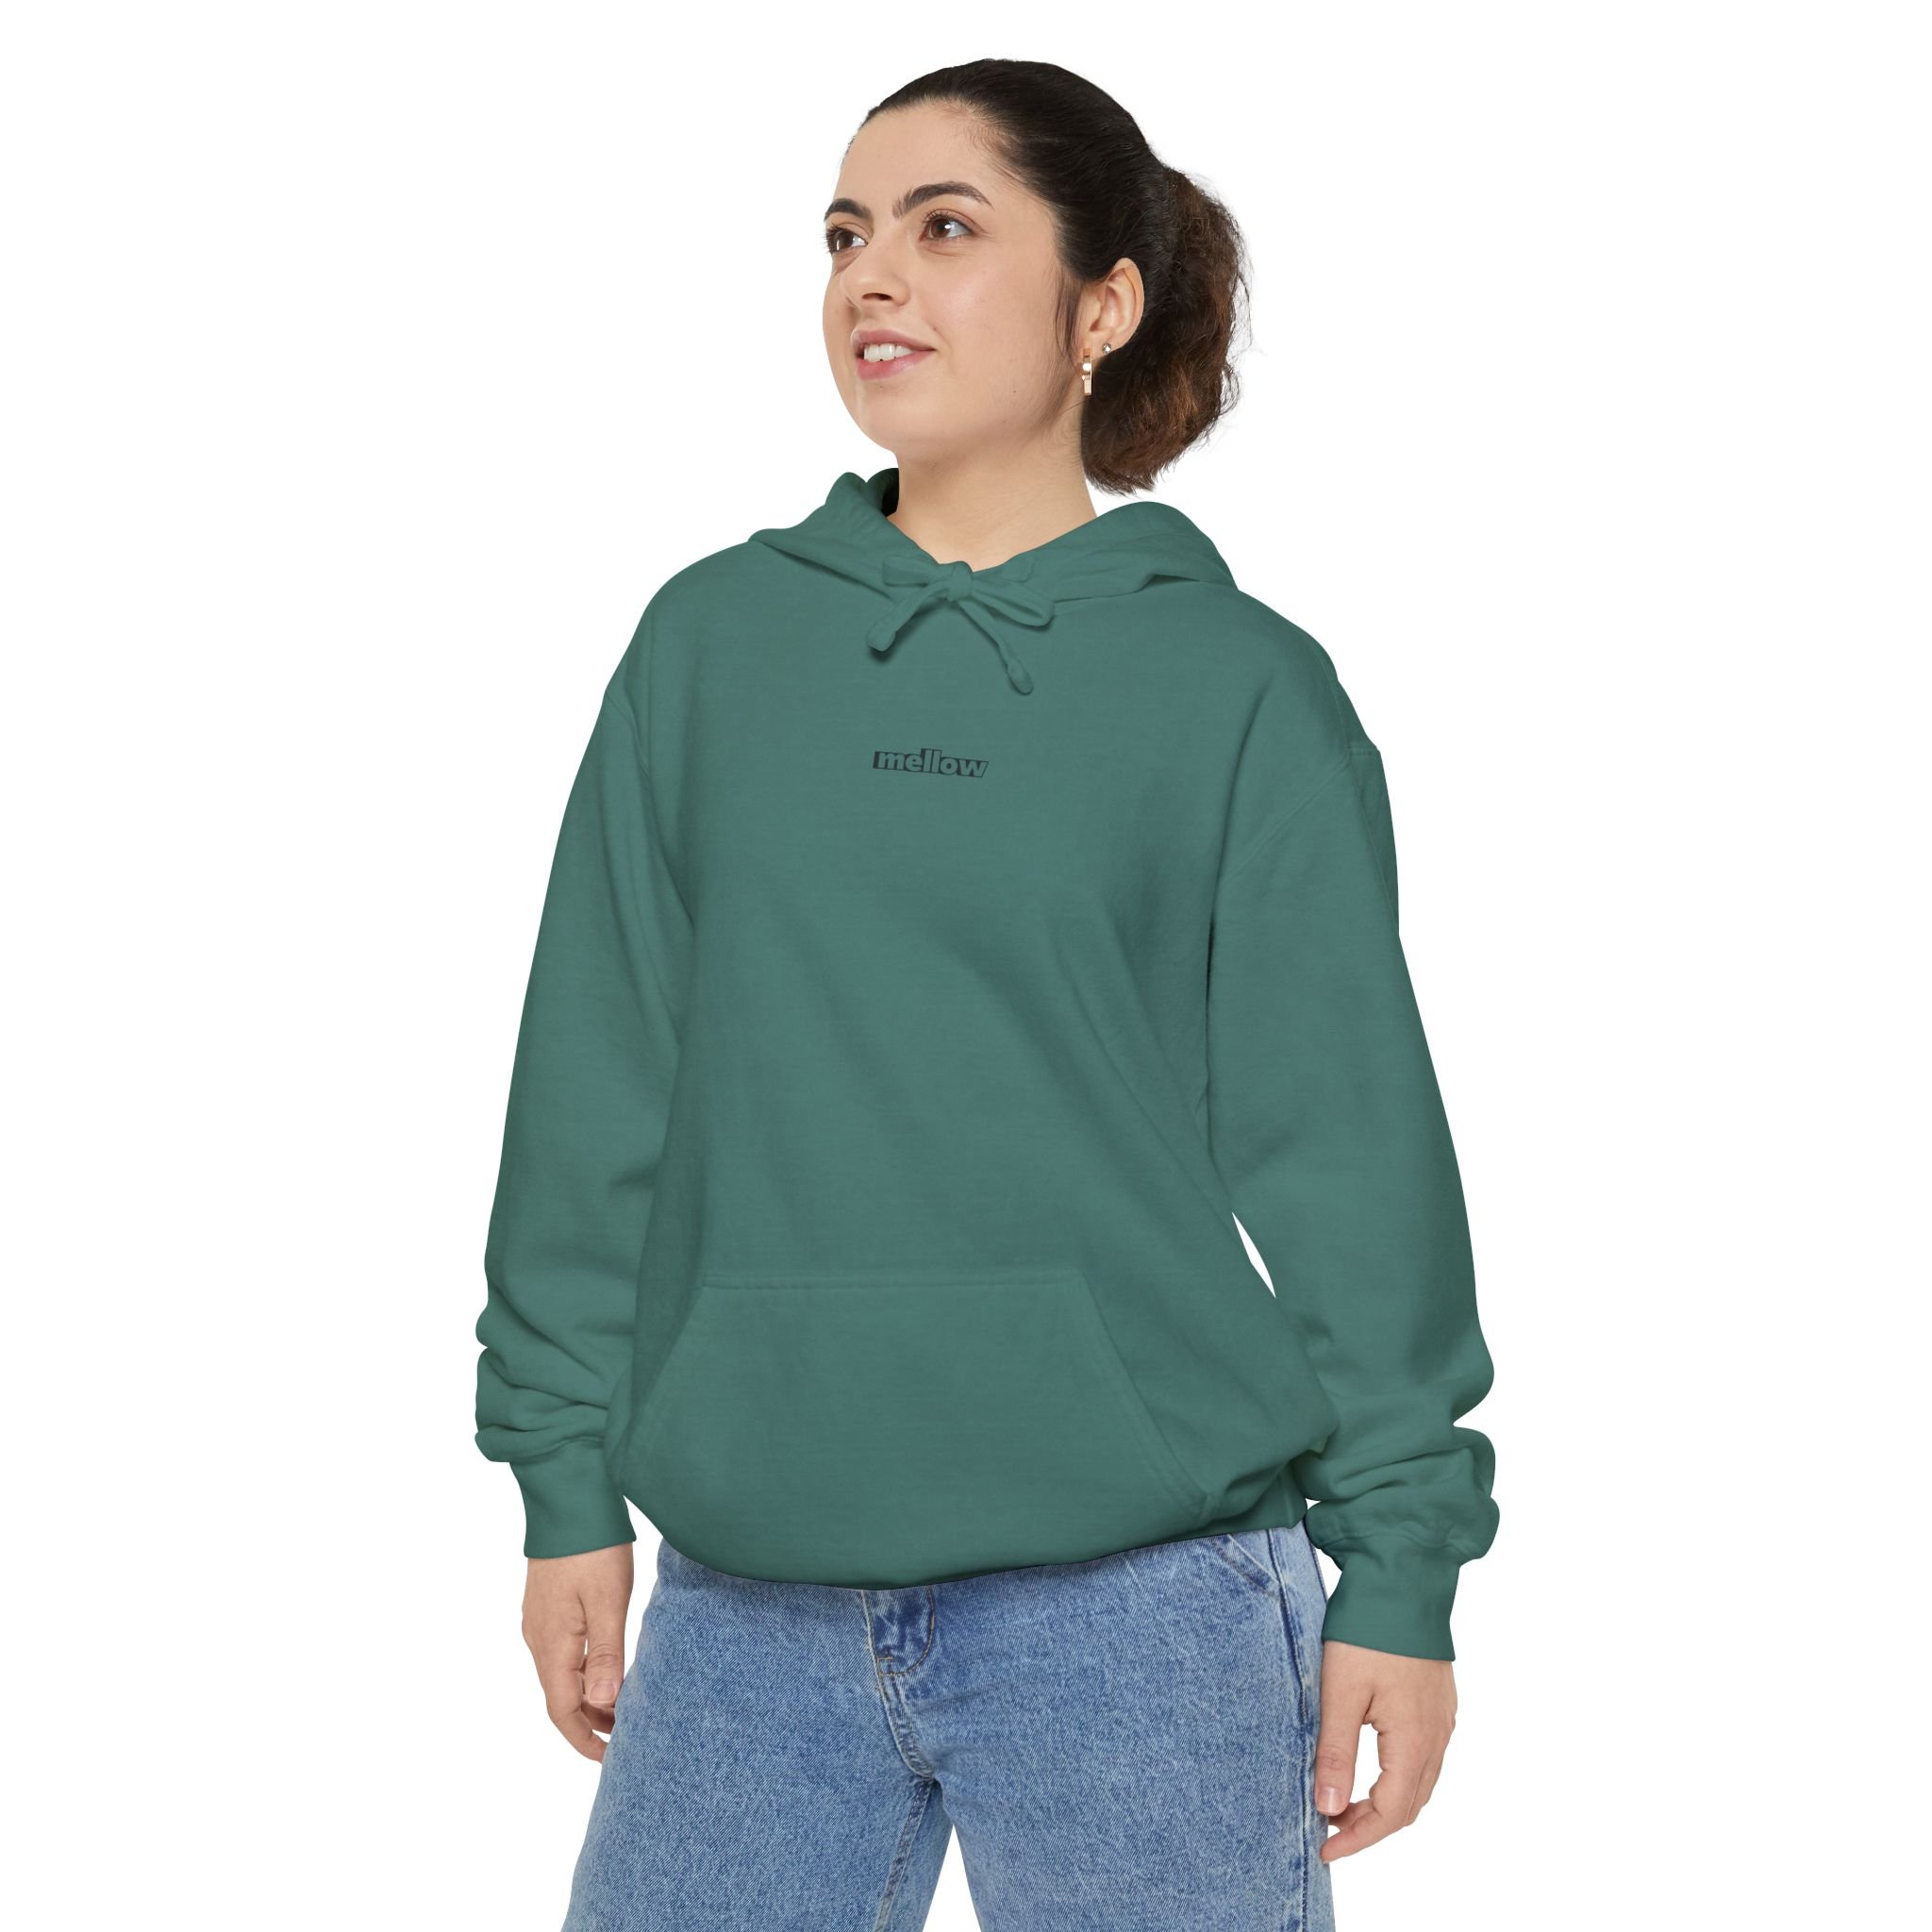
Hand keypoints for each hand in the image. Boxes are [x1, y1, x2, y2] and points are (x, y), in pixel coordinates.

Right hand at [522, 1543, 634, 1761]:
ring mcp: (539, 1621)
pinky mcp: (546, 1604)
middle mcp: (538, 1638)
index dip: (584, 1739)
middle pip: (560, 1696)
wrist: (568, 1496)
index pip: (561, 1710)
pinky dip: (583, 1670)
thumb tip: (601, 1706)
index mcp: (551, 1644)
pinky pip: (562, 1652)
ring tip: (623, 1704)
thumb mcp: (608, 1601)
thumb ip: (606, 1655)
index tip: (609, 1759)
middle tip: (627, 1734)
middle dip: (590, 1721)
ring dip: (588, 1695)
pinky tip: (607, 1665)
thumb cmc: (593, 1546)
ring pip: (561, 1673)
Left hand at [1313, 1639, 1456, 1860]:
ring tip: (1341, 1799)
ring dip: (1383, 1801)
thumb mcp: (1341, 1692)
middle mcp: (1436, 1735)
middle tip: (1328, 1827)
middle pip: (1409, 1805)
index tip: (1324, 1849)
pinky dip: (1397, 1775)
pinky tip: (1368, 1764)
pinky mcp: (1438, 1700)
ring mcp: (1442, 1717)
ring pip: (1419, 1782)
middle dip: (1369, 1825)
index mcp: (1414, 1740)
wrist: (1404, 1578)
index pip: (1391, 1813)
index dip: (1358, 1839)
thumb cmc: (1369, 1632)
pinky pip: (1424, 1756)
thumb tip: (1329, 1809)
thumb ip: (1336, 1753)